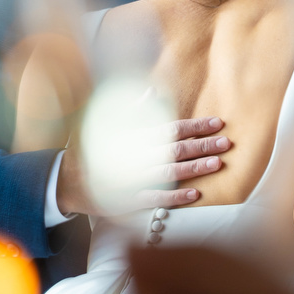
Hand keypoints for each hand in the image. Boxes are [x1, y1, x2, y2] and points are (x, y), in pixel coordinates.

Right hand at [56, 117, 230, 215]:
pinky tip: (195, 195)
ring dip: (194, 169)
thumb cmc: (91, 150)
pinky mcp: (128, 200)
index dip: (195, 126)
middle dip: (202, 145)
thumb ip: (131, 110)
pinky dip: (175, 197)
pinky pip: (154, 199)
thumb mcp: (104, 124)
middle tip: (227, 143)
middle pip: (174, 150)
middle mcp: (134, 156)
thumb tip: (151, 93)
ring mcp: (131, 180)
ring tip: (218, 164)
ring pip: (168, 173)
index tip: (217, 123)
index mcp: (132, 136)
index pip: (169, 128)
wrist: (66, 182)